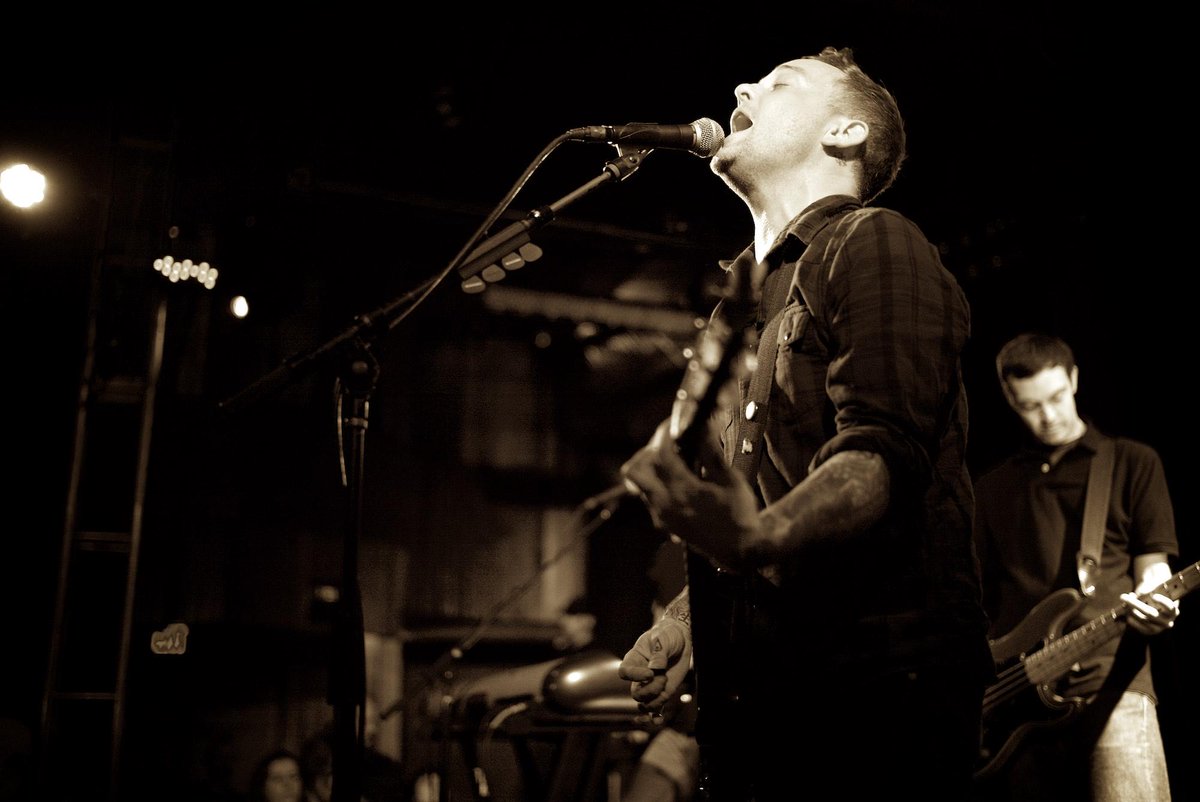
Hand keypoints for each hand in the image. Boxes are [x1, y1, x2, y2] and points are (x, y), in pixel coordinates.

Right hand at [618, 617, 691, 711]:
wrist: (681, 640)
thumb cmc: (668, 635)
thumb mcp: (663, 640)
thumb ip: (658, 654)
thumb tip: (655, 669)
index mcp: (633, 659)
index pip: (624, 673)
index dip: (635, 676)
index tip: (651, 673)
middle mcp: (639, 675)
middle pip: (635, 693)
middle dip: (651, 690)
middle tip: (663, 678)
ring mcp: (650, 685)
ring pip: (644, 703)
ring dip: (656, 701)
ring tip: (666, 688)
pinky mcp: (662, 692)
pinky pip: (655, 709)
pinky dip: (656, 716)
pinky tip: (658, 720)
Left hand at [620, 419, 759, 568]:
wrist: (740, 550)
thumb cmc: (739, 514)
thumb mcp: (730, 480)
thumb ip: (711, 452)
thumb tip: (702, 426)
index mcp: (683, 491)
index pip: (660, 454)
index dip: (664, 434)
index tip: (672, 425)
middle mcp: (665, 504)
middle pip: (634, 469)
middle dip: (647, 451)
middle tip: (666, 444)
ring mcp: (661, 515)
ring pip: (637, 484)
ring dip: (648, 467)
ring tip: (671, 461)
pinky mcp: (663, 523)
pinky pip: (648, 497)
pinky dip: (656, 483)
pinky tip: (677, 480)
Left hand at [1122, 591, 1179, 635]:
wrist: (1153, 606)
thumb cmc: (1154, 595)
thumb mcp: (1153, 591)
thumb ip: (1147, 592)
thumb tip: (1135, 596)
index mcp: (1173, 611)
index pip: (1169, 607)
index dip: (1162, 602)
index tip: (1153, 596)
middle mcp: (1167, 621)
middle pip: (1150, 613)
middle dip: (1134, 604)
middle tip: (1123, 596)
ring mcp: (1158, 628)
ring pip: (1141, 619)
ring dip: (1129, 609)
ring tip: (1124, 600)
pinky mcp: (1148, 632)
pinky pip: (1136, 625)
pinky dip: (1128, 616)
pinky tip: (1125, 608)